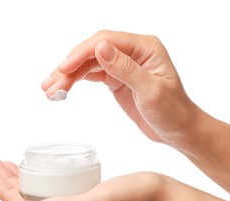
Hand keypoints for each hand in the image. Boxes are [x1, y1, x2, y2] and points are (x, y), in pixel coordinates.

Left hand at [0, 158, 179, 200]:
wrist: (165, 198)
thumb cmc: (139, 196)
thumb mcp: (105, 199)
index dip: (5, 192)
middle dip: (8, 185)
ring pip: (42, 199)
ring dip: (23, 183)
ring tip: (11, 166)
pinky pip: (57, 194)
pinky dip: (43, 182)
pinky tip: (45, 171)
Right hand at [41, 30, 201, 150]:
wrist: (178, 130)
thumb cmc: (173, 111)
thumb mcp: (151, 91)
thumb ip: (126, 69)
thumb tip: (100, 48)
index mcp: (145, 48)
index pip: (107, 41)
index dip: (82, 53)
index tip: (63, 69)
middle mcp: (132, 52)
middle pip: (93, 52)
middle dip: (70, 68)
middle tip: (51, 86)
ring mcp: (123, 65)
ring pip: (89, 64)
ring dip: (68, 76)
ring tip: (50, 91)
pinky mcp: (117, 79)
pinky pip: (92, 75)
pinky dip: (76, 82)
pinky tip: (63, 89)